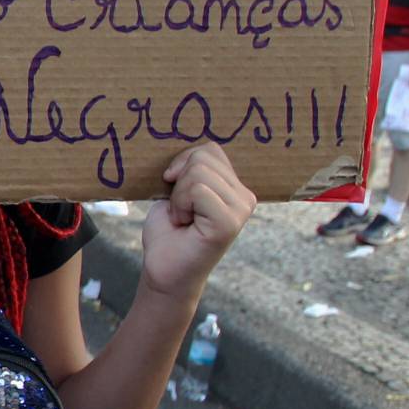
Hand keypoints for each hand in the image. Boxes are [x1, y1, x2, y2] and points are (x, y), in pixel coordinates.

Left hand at [140, 144, 254, 303]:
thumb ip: (190, 167)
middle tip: (180, 209)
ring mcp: (241, 208)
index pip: (210, 149)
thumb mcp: (177, 190)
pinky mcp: (230, 221)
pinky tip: (184, 224)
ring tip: (182, 218)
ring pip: (198, 172)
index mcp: (235, 186)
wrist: (163, 270)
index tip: (176, 189)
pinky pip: (197, 189)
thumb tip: (183, 139)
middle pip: (203, 156)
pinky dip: (179, 204)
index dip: (182, 164)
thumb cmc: (168, 232)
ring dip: (178, 196)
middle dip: (179, 181)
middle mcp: (245, 196)